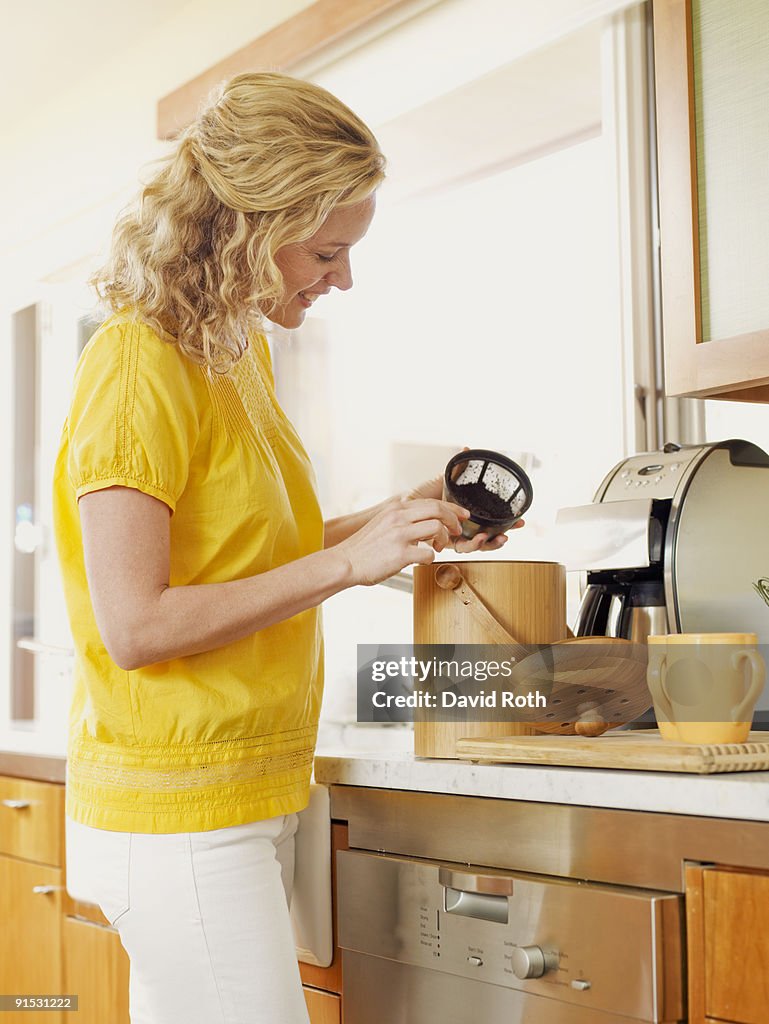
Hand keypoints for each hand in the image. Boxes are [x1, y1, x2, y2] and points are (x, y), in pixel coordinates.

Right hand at [336, 498, 470, 585]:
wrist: (345, 562)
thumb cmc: (363, 548)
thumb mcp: (382, 523)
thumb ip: (402, 520)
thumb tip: (424, 524)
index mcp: (395, 509)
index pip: (430, 502)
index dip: (451, 507)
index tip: (462, 514)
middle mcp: (398, 517)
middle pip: (438, 509)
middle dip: (454, 519)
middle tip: (457, 530)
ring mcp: (400, 535)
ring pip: (437, 528)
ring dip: (443, 539)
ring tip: (439, 547)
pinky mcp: (400, 554)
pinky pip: (429, 553)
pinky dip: (431, 557)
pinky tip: (423, 559)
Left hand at [404, 447, 525, 553]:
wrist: (402, 508)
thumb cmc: (419, 496)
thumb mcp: (442, 481)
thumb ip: (457, 468)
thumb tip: (466, 449)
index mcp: (465, 516)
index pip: (489, 522)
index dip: (505, 523)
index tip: (519, 521)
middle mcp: (462, 529)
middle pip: (488, 536)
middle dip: (503, 535)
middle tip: (514, 529)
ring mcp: (454, 537)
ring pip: (478, 546)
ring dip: (489, 542)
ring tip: (496, 536)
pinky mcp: (446, 544)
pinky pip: (463, 549)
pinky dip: (472, 545)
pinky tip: (478, 538)